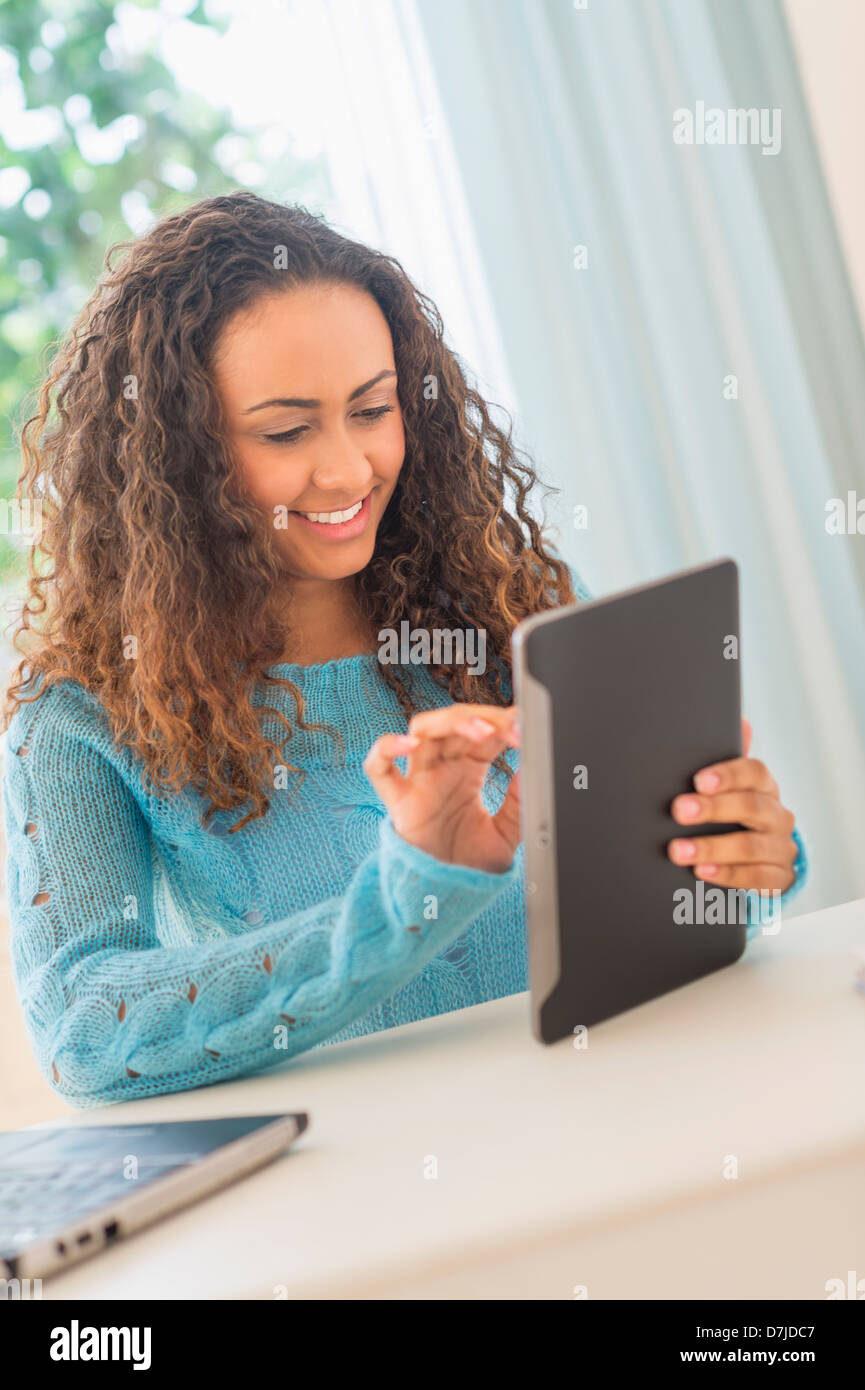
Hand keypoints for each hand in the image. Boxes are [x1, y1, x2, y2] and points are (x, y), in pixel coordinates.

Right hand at [363, 703, 520, 872]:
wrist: (449, 897)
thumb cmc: (472, 865)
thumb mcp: (508, 833)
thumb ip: (520, 802)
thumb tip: (534, 767)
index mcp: (469, 770)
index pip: (483, 732)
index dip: (503, 723)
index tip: (525, 724)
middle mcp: (442, 768)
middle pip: (455, 722)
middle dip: (483, 717)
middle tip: (511, 726)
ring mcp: (418, 780)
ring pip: (422, 731)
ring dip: (451, 722)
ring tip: (483, 731)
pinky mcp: (398, 801)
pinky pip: (378, 766)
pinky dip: (387, 748)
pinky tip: (410, 744)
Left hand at [667, 718, 797, 892]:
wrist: (760, 858)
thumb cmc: (733, 813)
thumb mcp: (726, 787)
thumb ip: (723, 760)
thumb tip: (741, 720)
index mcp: (764, 786)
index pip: (754, 773)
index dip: (728, 775)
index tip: (699, 780)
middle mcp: (777, 814)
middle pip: (751, 807)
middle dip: (713, 809)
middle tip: (679, 810)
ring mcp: (782, 847)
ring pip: (751, 846)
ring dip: (711, 848)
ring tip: (679, 850)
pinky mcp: (780, 878)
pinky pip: (757, 878)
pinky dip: (727, 874)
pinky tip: (702, 871)